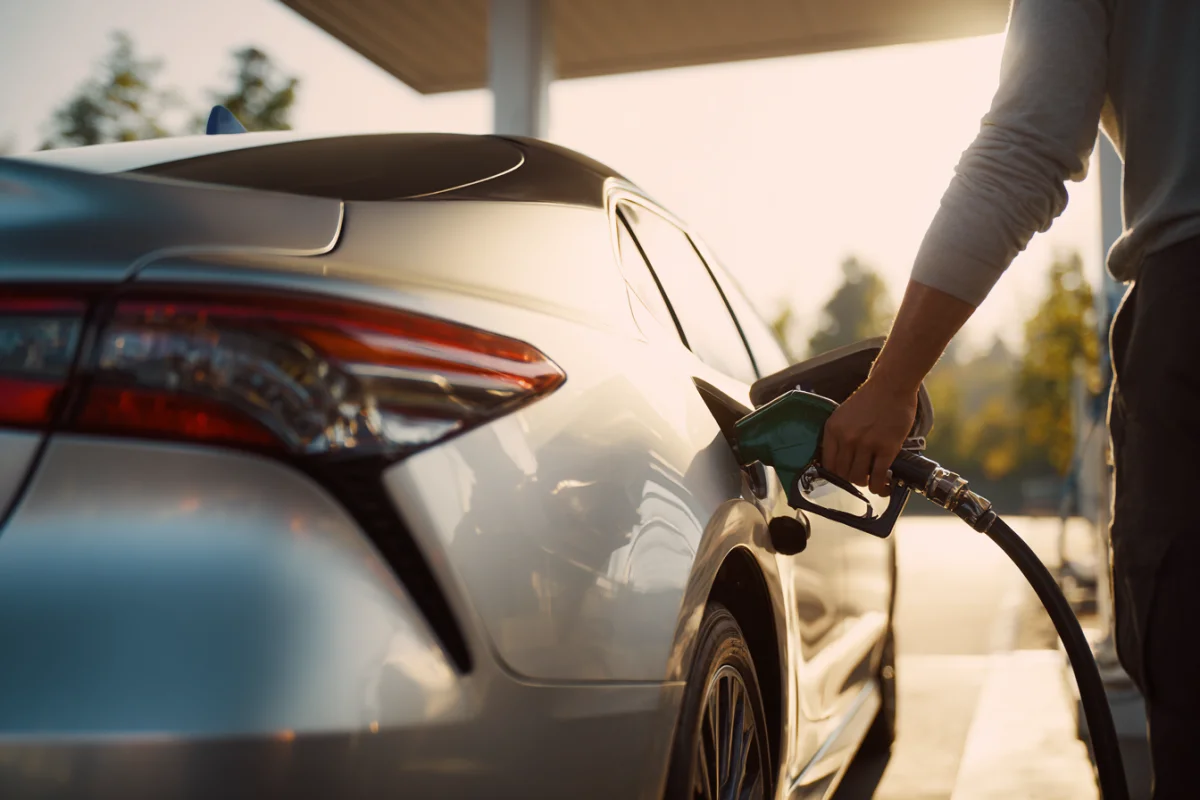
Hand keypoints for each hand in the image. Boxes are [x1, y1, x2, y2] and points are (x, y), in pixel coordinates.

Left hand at [821, 378, 917, 496]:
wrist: (892, 385)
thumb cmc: (870, 399)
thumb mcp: (844, 415)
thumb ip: (839, 435)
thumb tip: (840, 460)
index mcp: (832, 429)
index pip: (827, 464)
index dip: (836, 475)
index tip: (844, 477)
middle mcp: (846, 438)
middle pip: (842, 473)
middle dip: (852, 479)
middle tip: (861, 477)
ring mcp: (866, 443)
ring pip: (858, 477)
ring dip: (865, 484)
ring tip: (872, 481)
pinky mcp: (886, 447)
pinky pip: (878, 475)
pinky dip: (879, 486)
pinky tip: (884, 486)